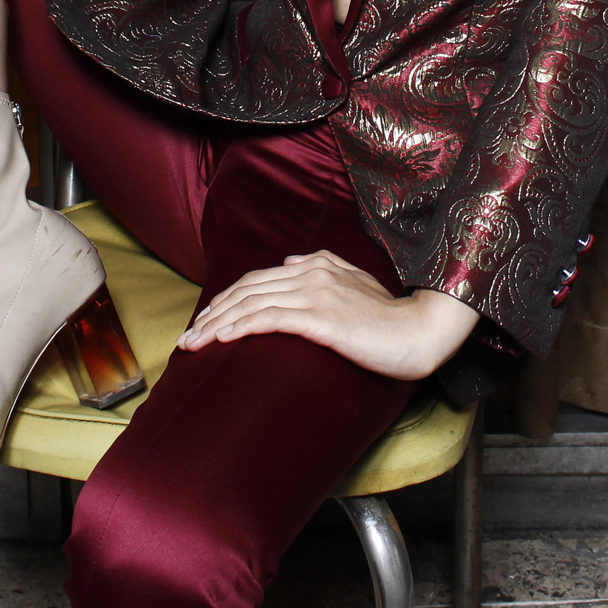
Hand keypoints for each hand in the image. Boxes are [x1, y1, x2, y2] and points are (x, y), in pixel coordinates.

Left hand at [174, 251, 481, 380]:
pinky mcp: (322, 319)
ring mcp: (316, 295)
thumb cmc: (389, 317)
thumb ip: (323, 268)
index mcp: (316, 265)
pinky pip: (271, 319)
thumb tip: (290, 264)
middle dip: (211, 313)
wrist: (419, 332)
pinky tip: (222, 338)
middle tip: (188, 336)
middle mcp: (311, 274)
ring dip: (216, 324)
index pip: (257, 280)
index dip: (226, 298)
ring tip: (194, 343)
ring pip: (251, 305)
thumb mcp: (355, 283)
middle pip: (246, 290)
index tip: (205, 319)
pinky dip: (241, 326)